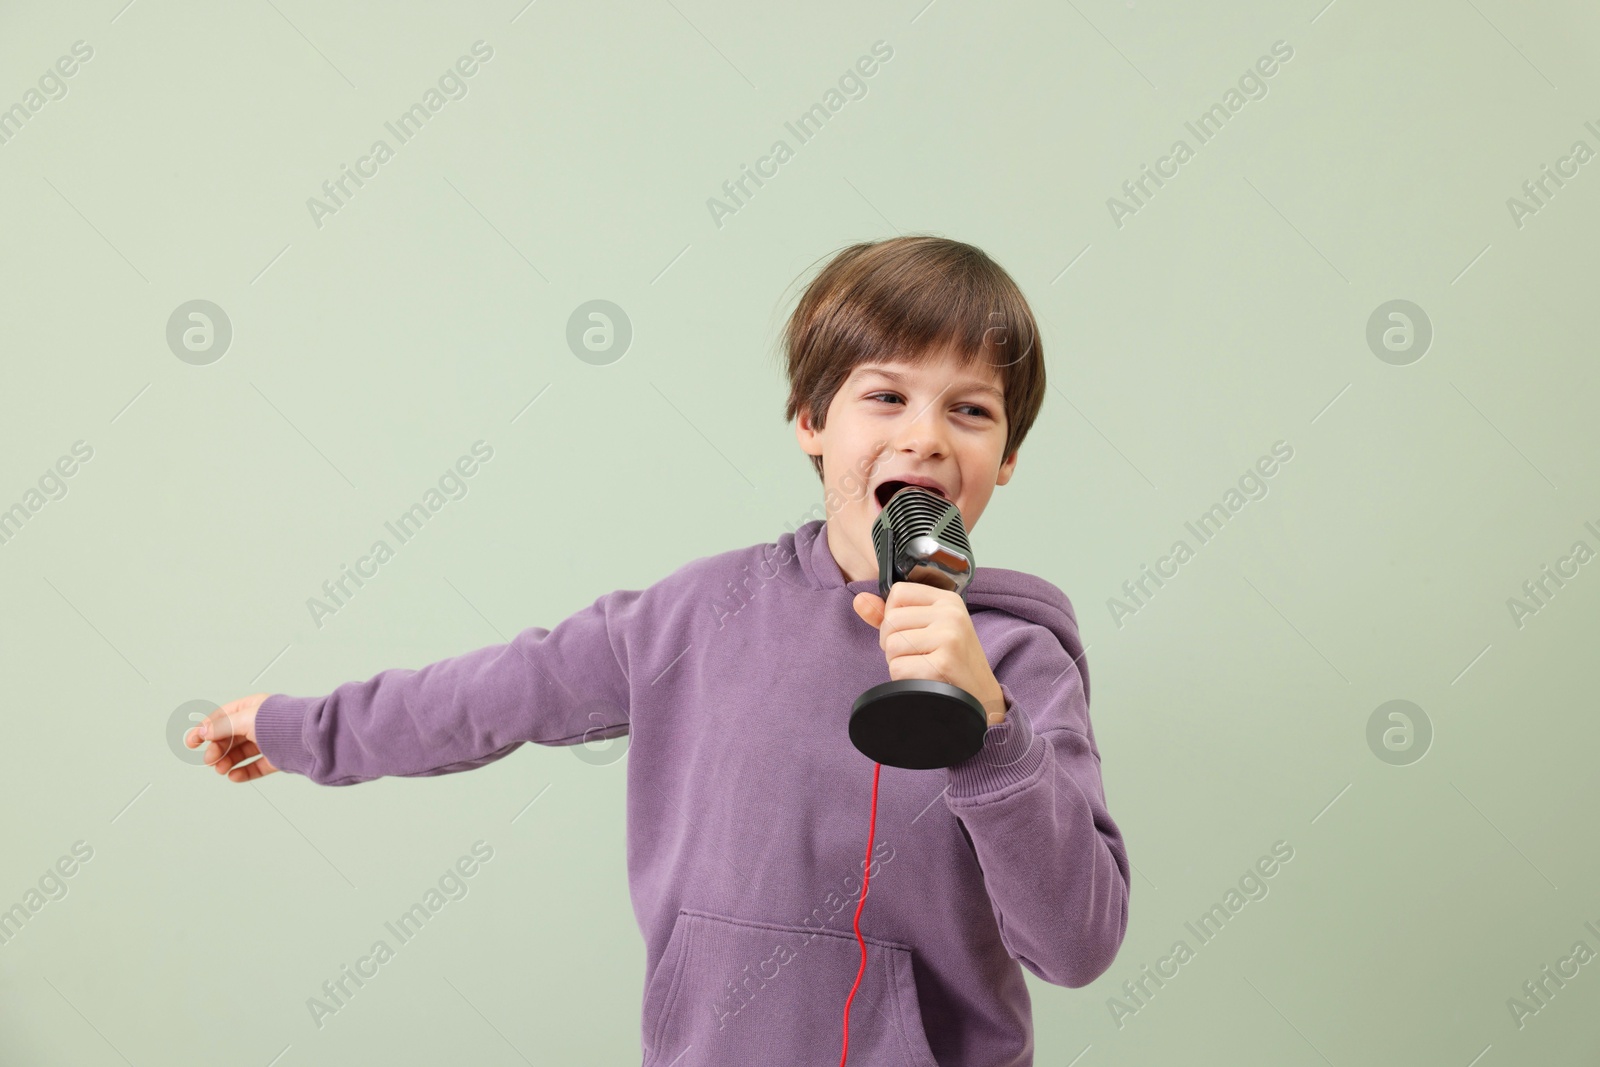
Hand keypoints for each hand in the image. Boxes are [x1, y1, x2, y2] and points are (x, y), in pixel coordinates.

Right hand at [183, 693, 277, 781]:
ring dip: (228, 761)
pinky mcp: (279, 757)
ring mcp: (270, 741)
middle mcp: (261, 723)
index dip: (206, 728)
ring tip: (220, 770)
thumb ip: (223, 726)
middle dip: (217, 748)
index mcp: (254, 707)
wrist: (311, 738)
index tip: (192, 742)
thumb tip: (203, 731)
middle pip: (231, 736)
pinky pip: (257, 766)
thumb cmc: (282, 722)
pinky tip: (233, 776)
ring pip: (242, 752)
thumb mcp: (246, 720)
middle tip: (209, 760)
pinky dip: (244, 772)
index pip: (224, 716)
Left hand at [852, 583, 1007, 724]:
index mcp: (948, 600)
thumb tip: (859, 601)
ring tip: (923, 669)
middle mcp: (951, 613)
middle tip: (917, 657)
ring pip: (892, 647)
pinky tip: (926, 681)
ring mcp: (949, 636)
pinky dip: (905, 681)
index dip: (892, 617)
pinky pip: (899, 669)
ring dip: (899, 665)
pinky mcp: (944, 662)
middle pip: (890, 622)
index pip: (898, 592)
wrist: (982, 698)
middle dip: (893, 646)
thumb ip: (892, 615)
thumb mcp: (928, 630)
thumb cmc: (952, 663)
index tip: (910, 633)